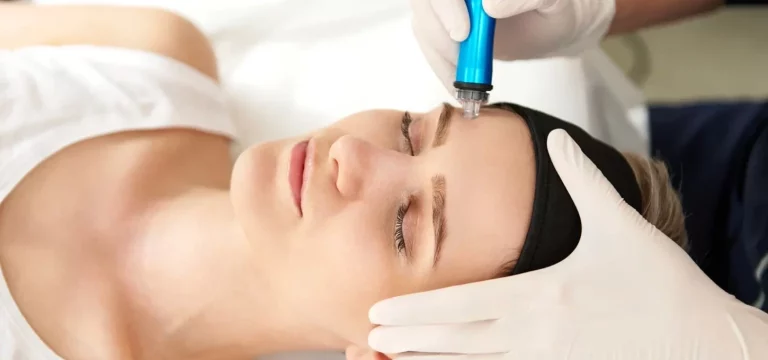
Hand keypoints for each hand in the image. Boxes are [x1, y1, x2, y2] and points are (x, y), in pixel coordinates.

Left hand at [366, 129, 767, 359]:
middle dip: (411, 340)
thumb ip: (582, 179)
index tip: (379, 313)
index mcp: (541, 296)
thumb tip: (558, 141)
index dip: (416, 311)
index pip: (462, 306)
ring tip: (393, 359)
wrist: (702, 339)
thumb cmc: (660, 286)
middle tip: (369, 337)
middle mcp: (535, 334)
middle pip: (458, 341)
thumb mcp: (619, 224)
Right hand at [411, 0, 615, 89]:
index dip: (446, 6)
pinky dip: (441, 67)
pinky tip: (458, 86)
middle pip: (426, 4)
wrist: (553, 26)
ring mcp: (448, 6)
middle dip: (439, 34)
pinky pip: (430, 44)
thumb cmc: (556, 8)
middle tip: (462, 63)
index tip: (463, 33)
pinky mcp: (444, 26)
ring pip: (423, 24)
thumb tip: (490, 6)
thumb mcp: (552, 0)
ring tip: (466, 82)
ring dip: (440, 56)